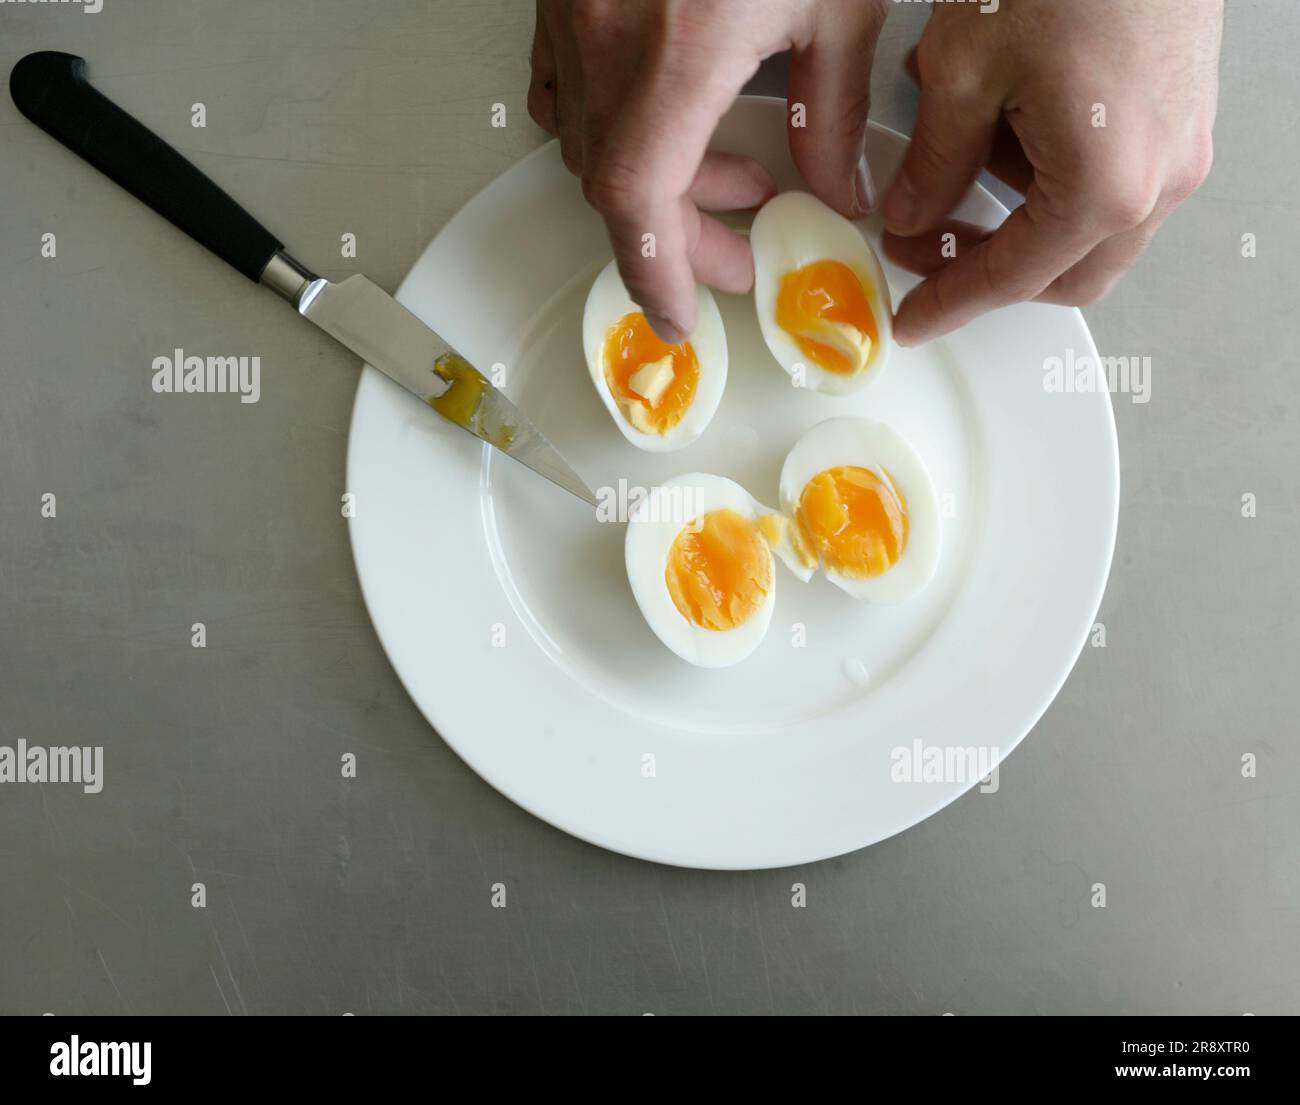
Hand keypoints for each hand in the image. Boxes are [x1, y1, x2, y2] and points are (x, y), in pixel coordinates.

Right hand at [528, 0, 890, 341]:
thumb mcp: (838, 0)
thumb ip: (835, 111)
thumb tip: (840, 193)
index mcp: (680, 46)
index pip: (639, 197)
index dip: (658, 274)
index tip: (681, 316)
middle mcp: (605, 34)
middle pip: (617, 183)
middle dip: (678, 237)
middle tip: (737, 254)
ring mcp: (570, 12)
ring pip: (586, 141)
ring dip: (651, 182)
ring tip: (724, 180)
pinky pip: (562, 89)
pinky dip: (606, 127)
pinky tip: (660, 125)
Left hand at [880, 0, 1222, 344]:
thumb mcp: (964, 72)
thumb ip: (933, 164)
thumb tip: (910, 214)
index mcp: (1104, 186)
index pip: (1011, 279)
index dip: (950, 303)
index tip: (912, 319)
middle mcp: (1160, 178)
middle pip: (1065, 275)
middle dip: (990, 272)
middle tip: (923, 249)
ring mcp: (1181, 144)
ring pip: (1090, 230)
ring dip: (1018, 219)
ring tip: (953, 161)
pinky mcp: (1182, 109)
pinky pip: (1114, 178)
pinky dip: (1051, 176)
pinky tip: (1003, 122)